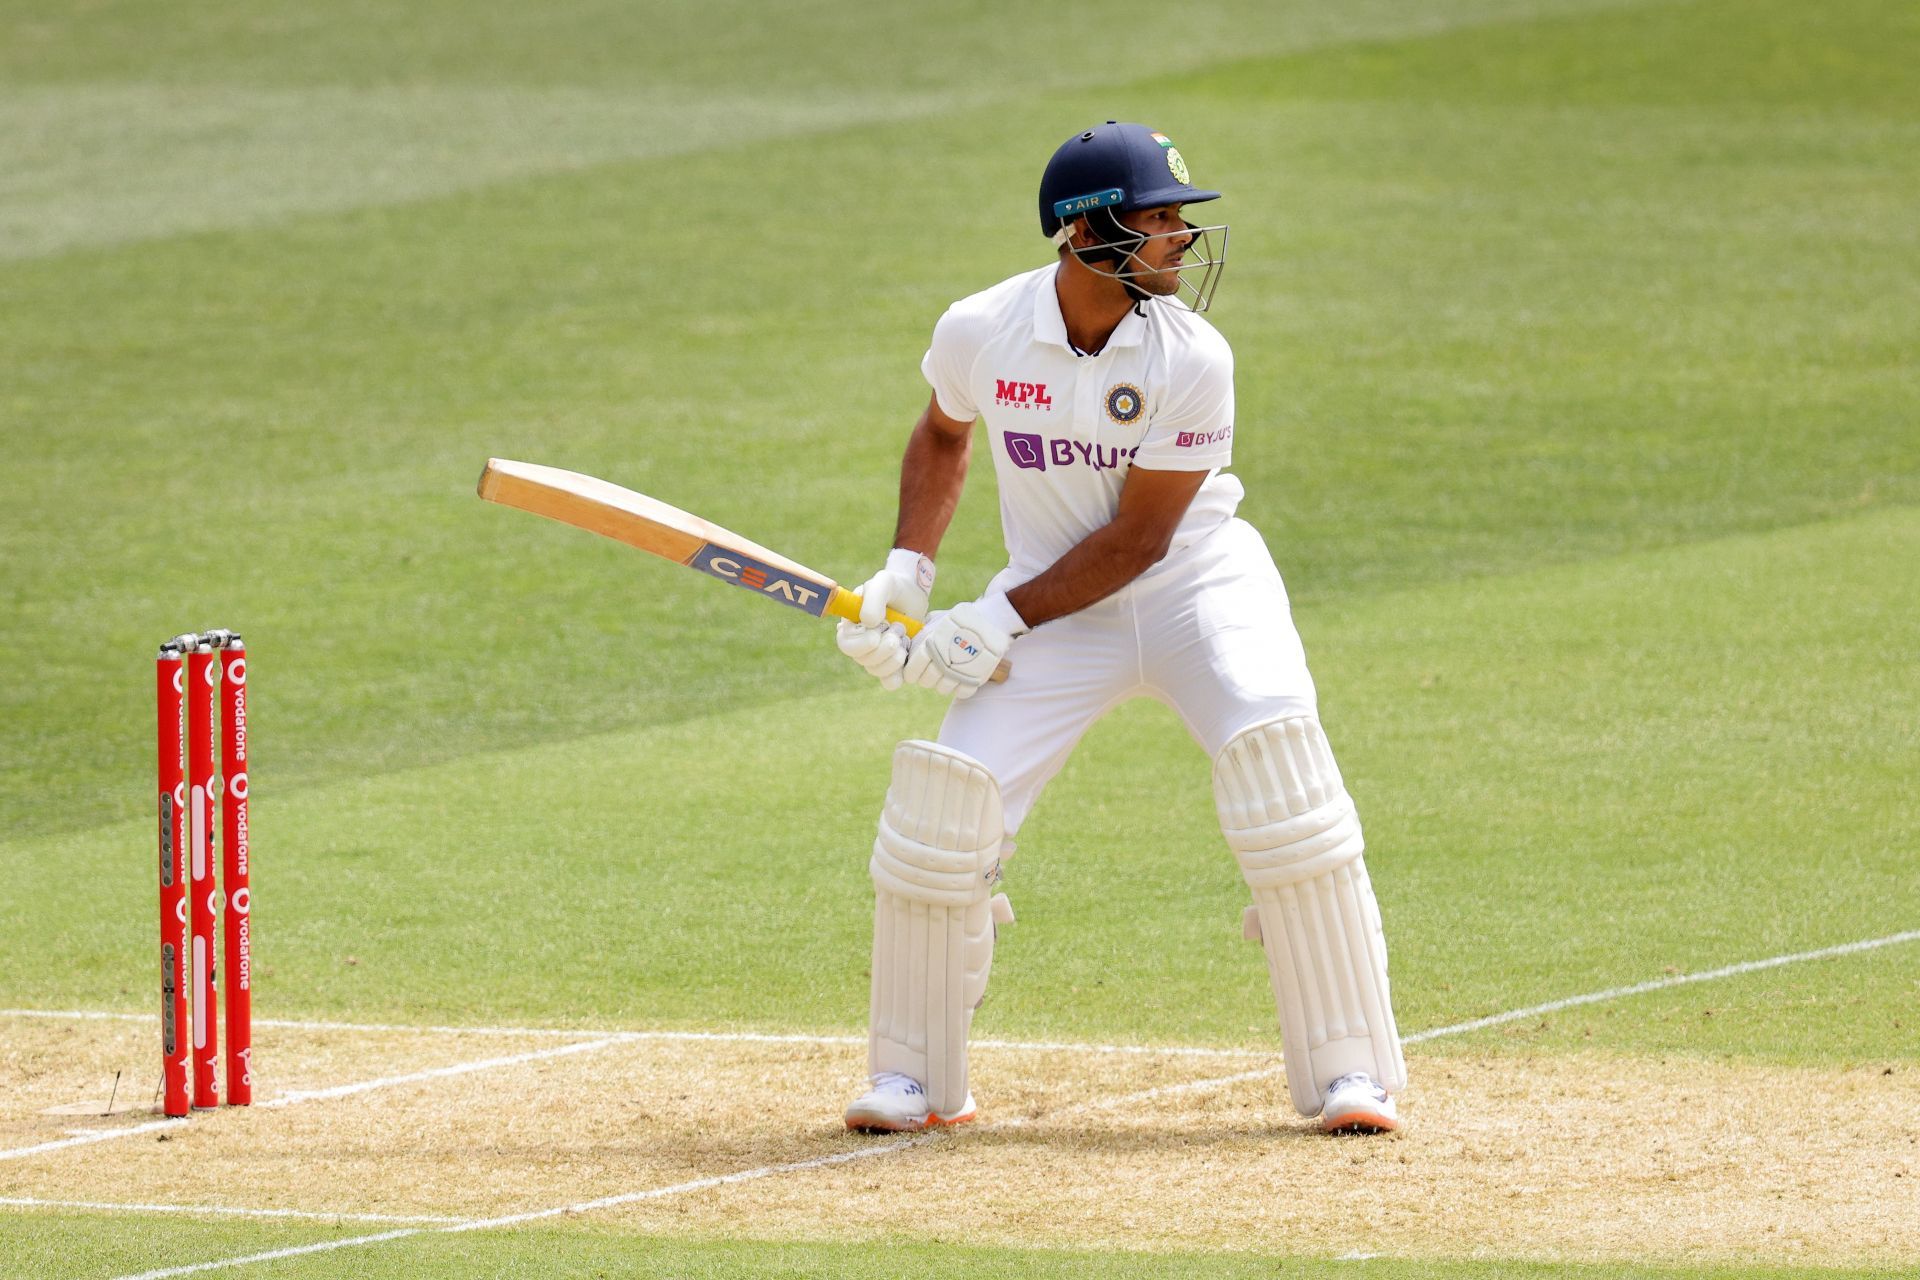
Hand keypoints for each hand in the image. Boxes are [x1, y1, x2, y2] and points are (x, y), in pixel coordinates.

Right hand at [836, 549, 931, 689]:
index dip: (863, 643)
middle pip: (864, 661)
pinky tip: (907, 654)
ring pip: (877, 671)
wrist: (914, 595)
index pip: (846, 645)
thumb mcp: (884, 582)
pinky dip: (900, 672)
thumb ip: (873, 597)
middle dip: (885, 648)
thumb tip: (869, 623)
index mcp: (850, 626)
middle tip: (899, 628)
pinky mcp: (892, 665)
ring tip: (905, 635)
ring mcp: (876, 657)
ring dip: (895, 656)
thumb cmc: (894, 587)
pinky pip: (890, 681)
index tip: (880, 631)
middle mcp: (859, 644)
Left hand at [903, 594, 1026, 697]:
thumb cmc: (962, 618)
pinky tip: (963, 677)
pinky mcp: (975, 679)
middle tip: (936, 669)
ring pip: (943, 689)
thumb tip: (915, 639)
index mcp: (929, 648)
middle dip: (929, 677)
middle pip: (927, 682)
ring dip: (945, 682)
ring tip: (951, 672)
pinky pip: (962, 693)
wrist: (991, 619)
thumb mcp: (938, 620)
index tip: (916, 671)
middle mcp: (941, 662)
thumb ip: (925, 632)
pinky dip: (961, 688)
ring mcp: (958, 673)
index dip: (912, 673)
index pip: (912, 671)